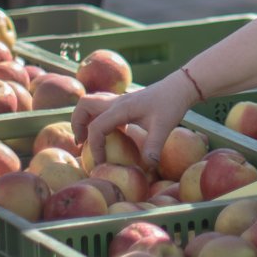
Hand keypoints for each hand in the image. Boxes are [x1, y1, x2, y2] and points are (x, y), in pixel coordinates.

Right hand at [73, 70, 197, 171]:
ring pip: (90, 103)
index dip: (95, 147)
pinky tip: (108, 135)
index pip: (97, 127)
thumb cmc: (171, 104)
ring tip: (87, 139)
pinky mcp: (124, 103)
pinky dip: (96, 119)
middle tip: (81, 143)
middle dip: (77, 124)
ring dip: (84, 119)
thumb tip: (147, 168)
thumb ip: (154, 147)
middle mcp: (116, 102)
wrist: (180, 87)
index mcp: (122, 108)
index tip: (101, 162)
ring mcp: (119, 100)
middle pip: (84, 105)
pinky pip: (101, 108)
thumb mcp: (164, 127)